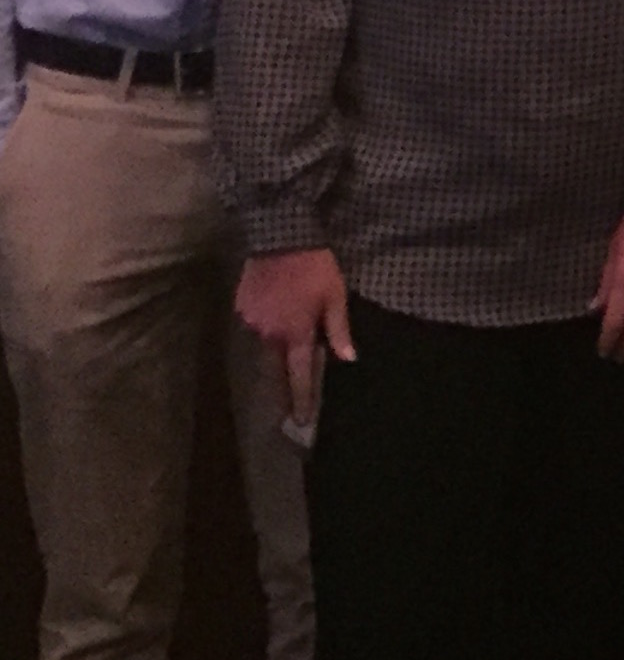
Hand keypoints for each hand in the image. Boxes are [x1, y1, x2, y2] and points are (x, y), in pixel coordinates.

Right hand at [236, 248, 354, 429]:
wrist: (280, 237)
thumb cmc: (315, 267)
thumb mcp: (336, 296)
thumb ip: (339, 330)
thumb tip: (348, 359)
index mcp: (295, 333)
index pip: (298, 375)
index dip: (301, 400)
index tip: (301, 422)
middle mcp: (269, 334)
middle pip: (275, 370)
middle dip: (282, 391)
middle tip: (287, 412)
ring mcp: (251, 322)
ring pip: (265, 347)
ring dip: (276, 354)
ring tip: (285, 360)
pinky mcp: (240, 308)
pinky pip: (256, 327)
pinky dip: (268, 329)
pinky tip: (276, 321)